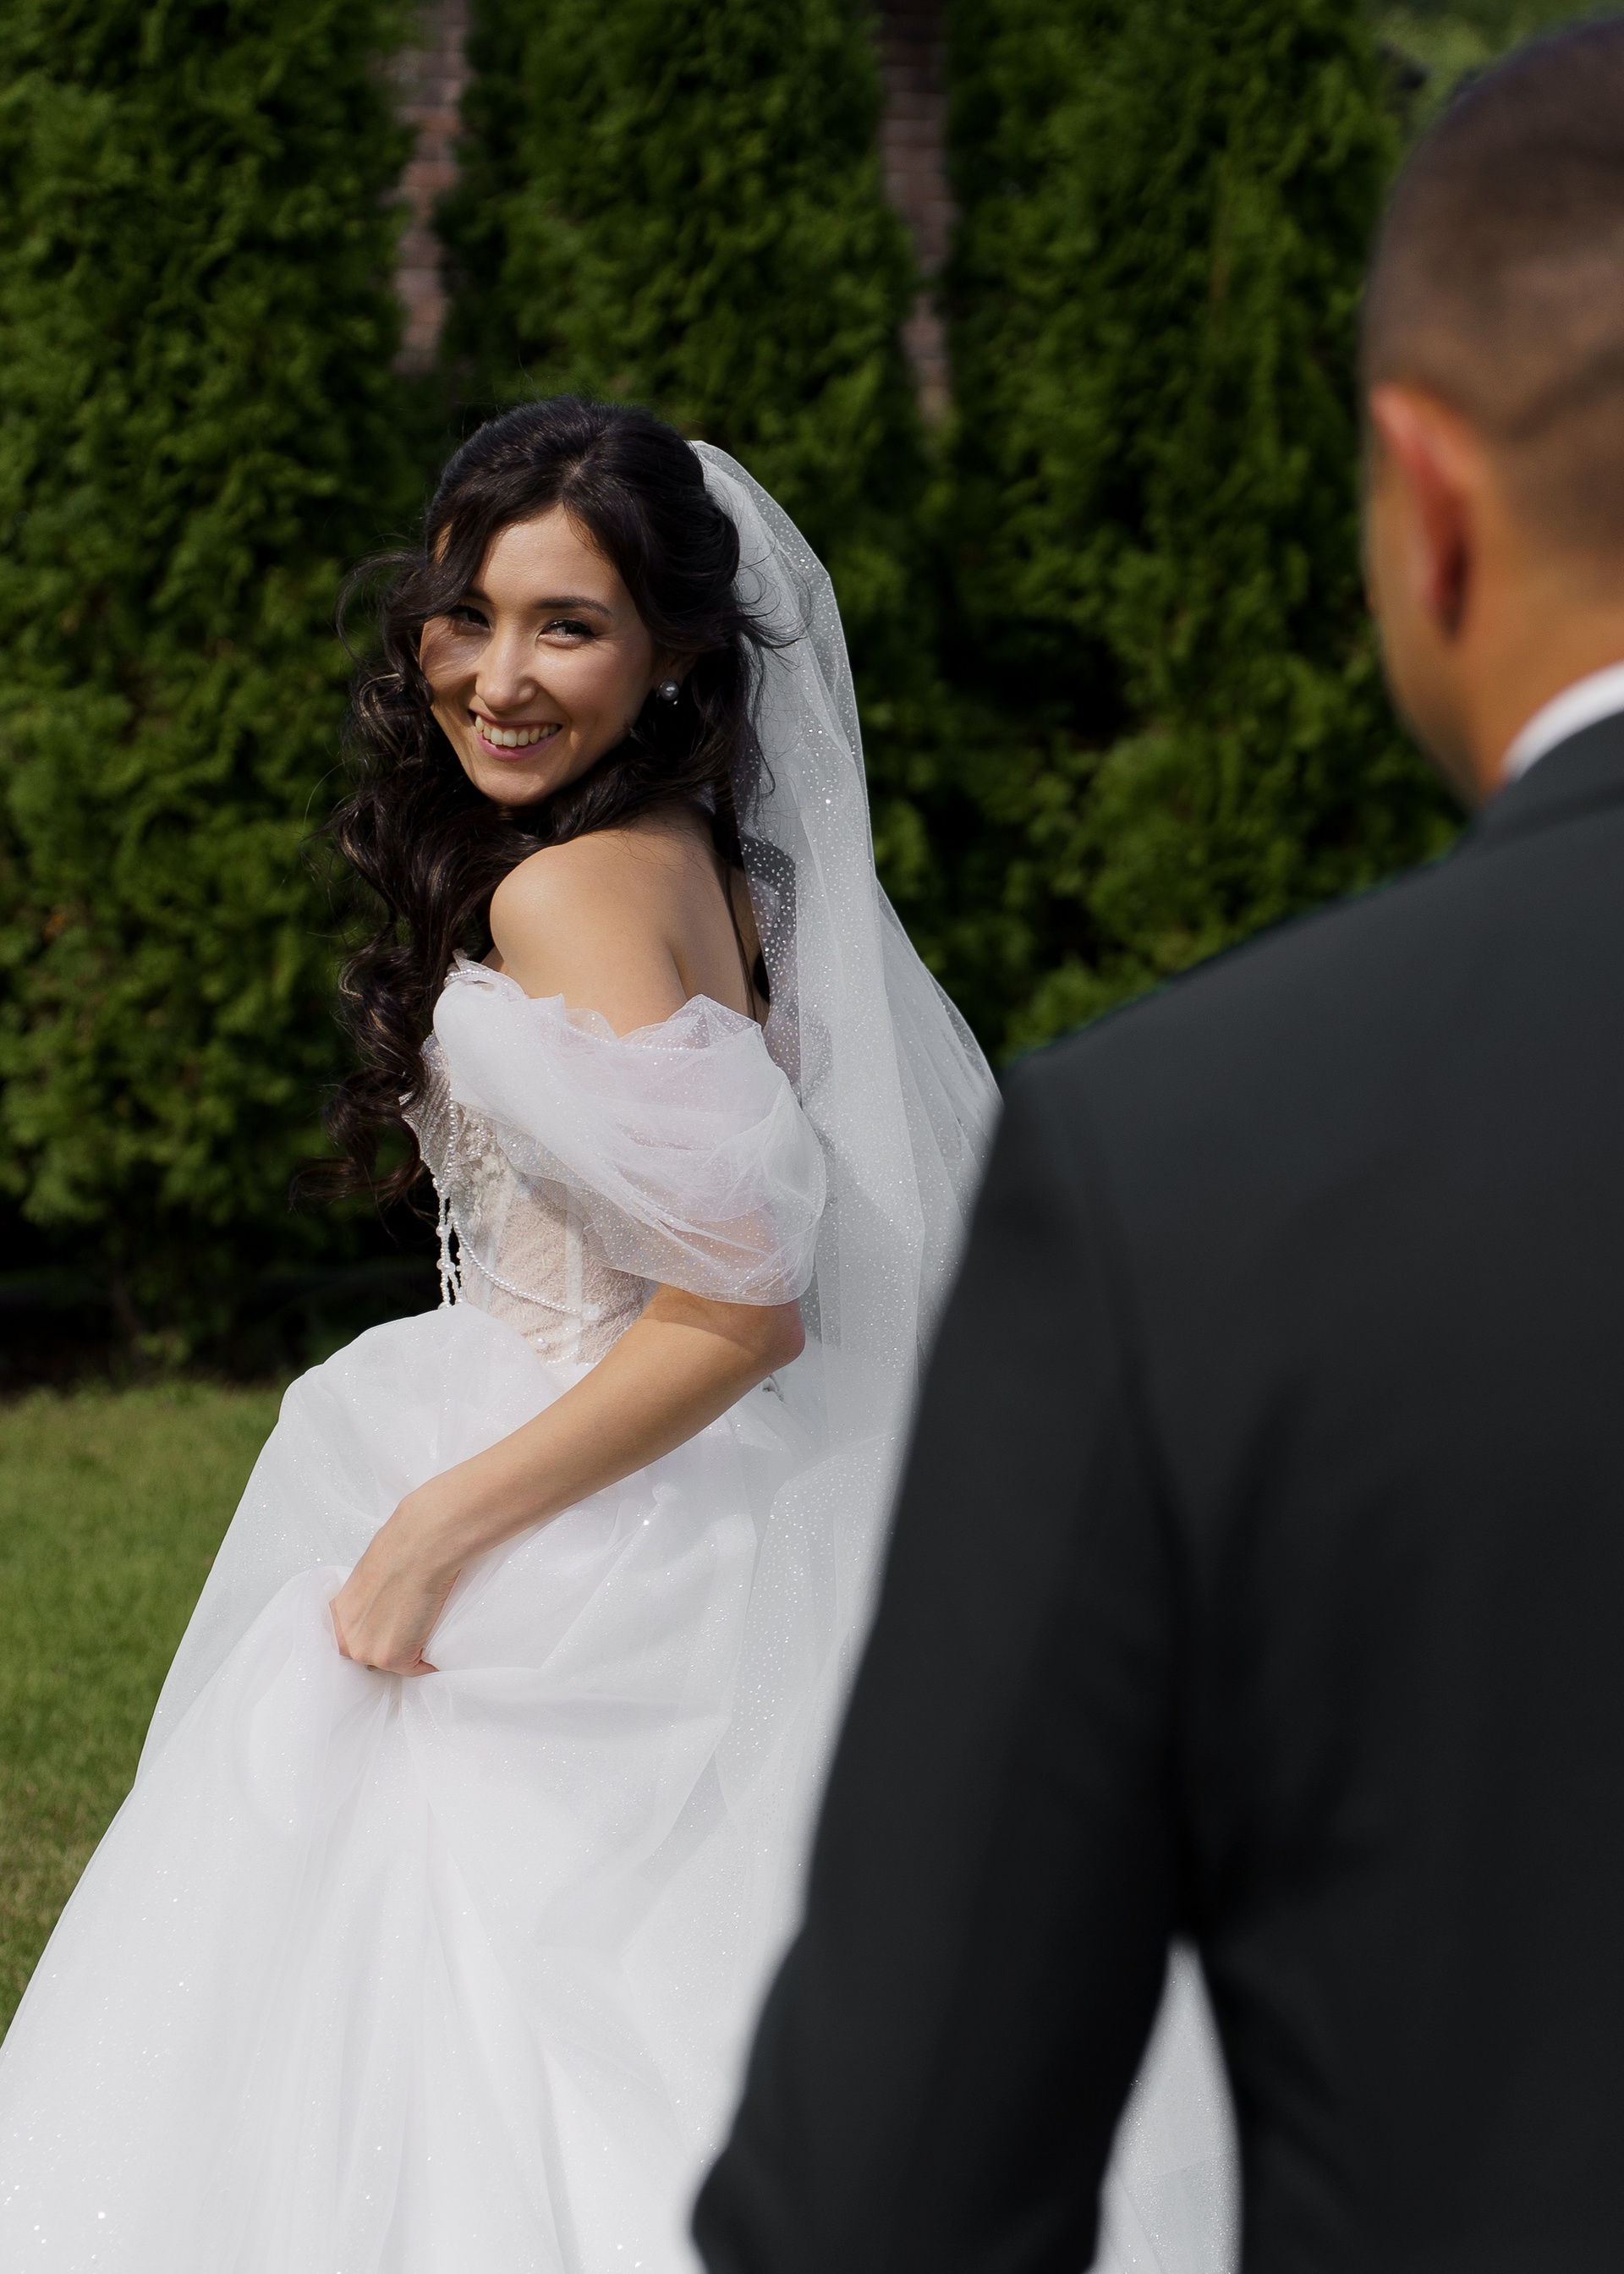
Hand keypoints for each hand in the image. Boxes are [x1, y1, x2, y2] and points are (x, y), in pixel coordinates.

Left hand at [331, 1497, 458, 1675]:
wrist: (422, 1546)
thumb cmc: (402, 1547)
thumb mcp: (370, 1576)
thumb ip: (368, 1601)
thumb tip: (383, 1606)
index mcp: (337, 1615)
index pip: (348, 1642)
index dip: (371, 1636)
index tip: (387, 1631)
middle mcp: (346, 1638)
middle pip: (370, 1657)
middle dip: (389, 1647)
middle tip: (410, 1627)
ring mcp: (367, 1652)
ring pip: (393, 1664)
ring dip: (410, 1654)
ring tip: (424, 1628)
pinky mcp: (394, 1659)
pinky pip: (418, 1670)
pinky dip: (430, 1661)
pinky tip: (436, 1637)